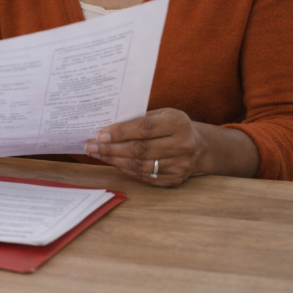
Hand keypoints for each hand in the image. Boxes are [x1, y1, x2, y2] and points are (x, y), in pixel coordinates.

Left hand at [84, 108, 207, 186]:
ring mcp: (180, 165)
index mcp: (178, 123)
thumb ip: (140, 118)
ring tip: (97, 154)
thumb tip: (108, 127)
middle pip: (140, 149)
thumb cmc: (174, 126)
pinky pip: (145, 176)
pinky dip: (126, 169)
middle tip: (90, 146)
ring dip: (114, 160)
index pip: (144, 128)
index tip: (99, 135)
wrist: (201, 147)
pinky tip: (113, 162)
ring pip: (140, 165)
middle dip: (111, 148)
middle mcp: (181, 145)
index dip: (120, 132)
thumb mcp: (163, 114)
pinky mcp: (175, 179)